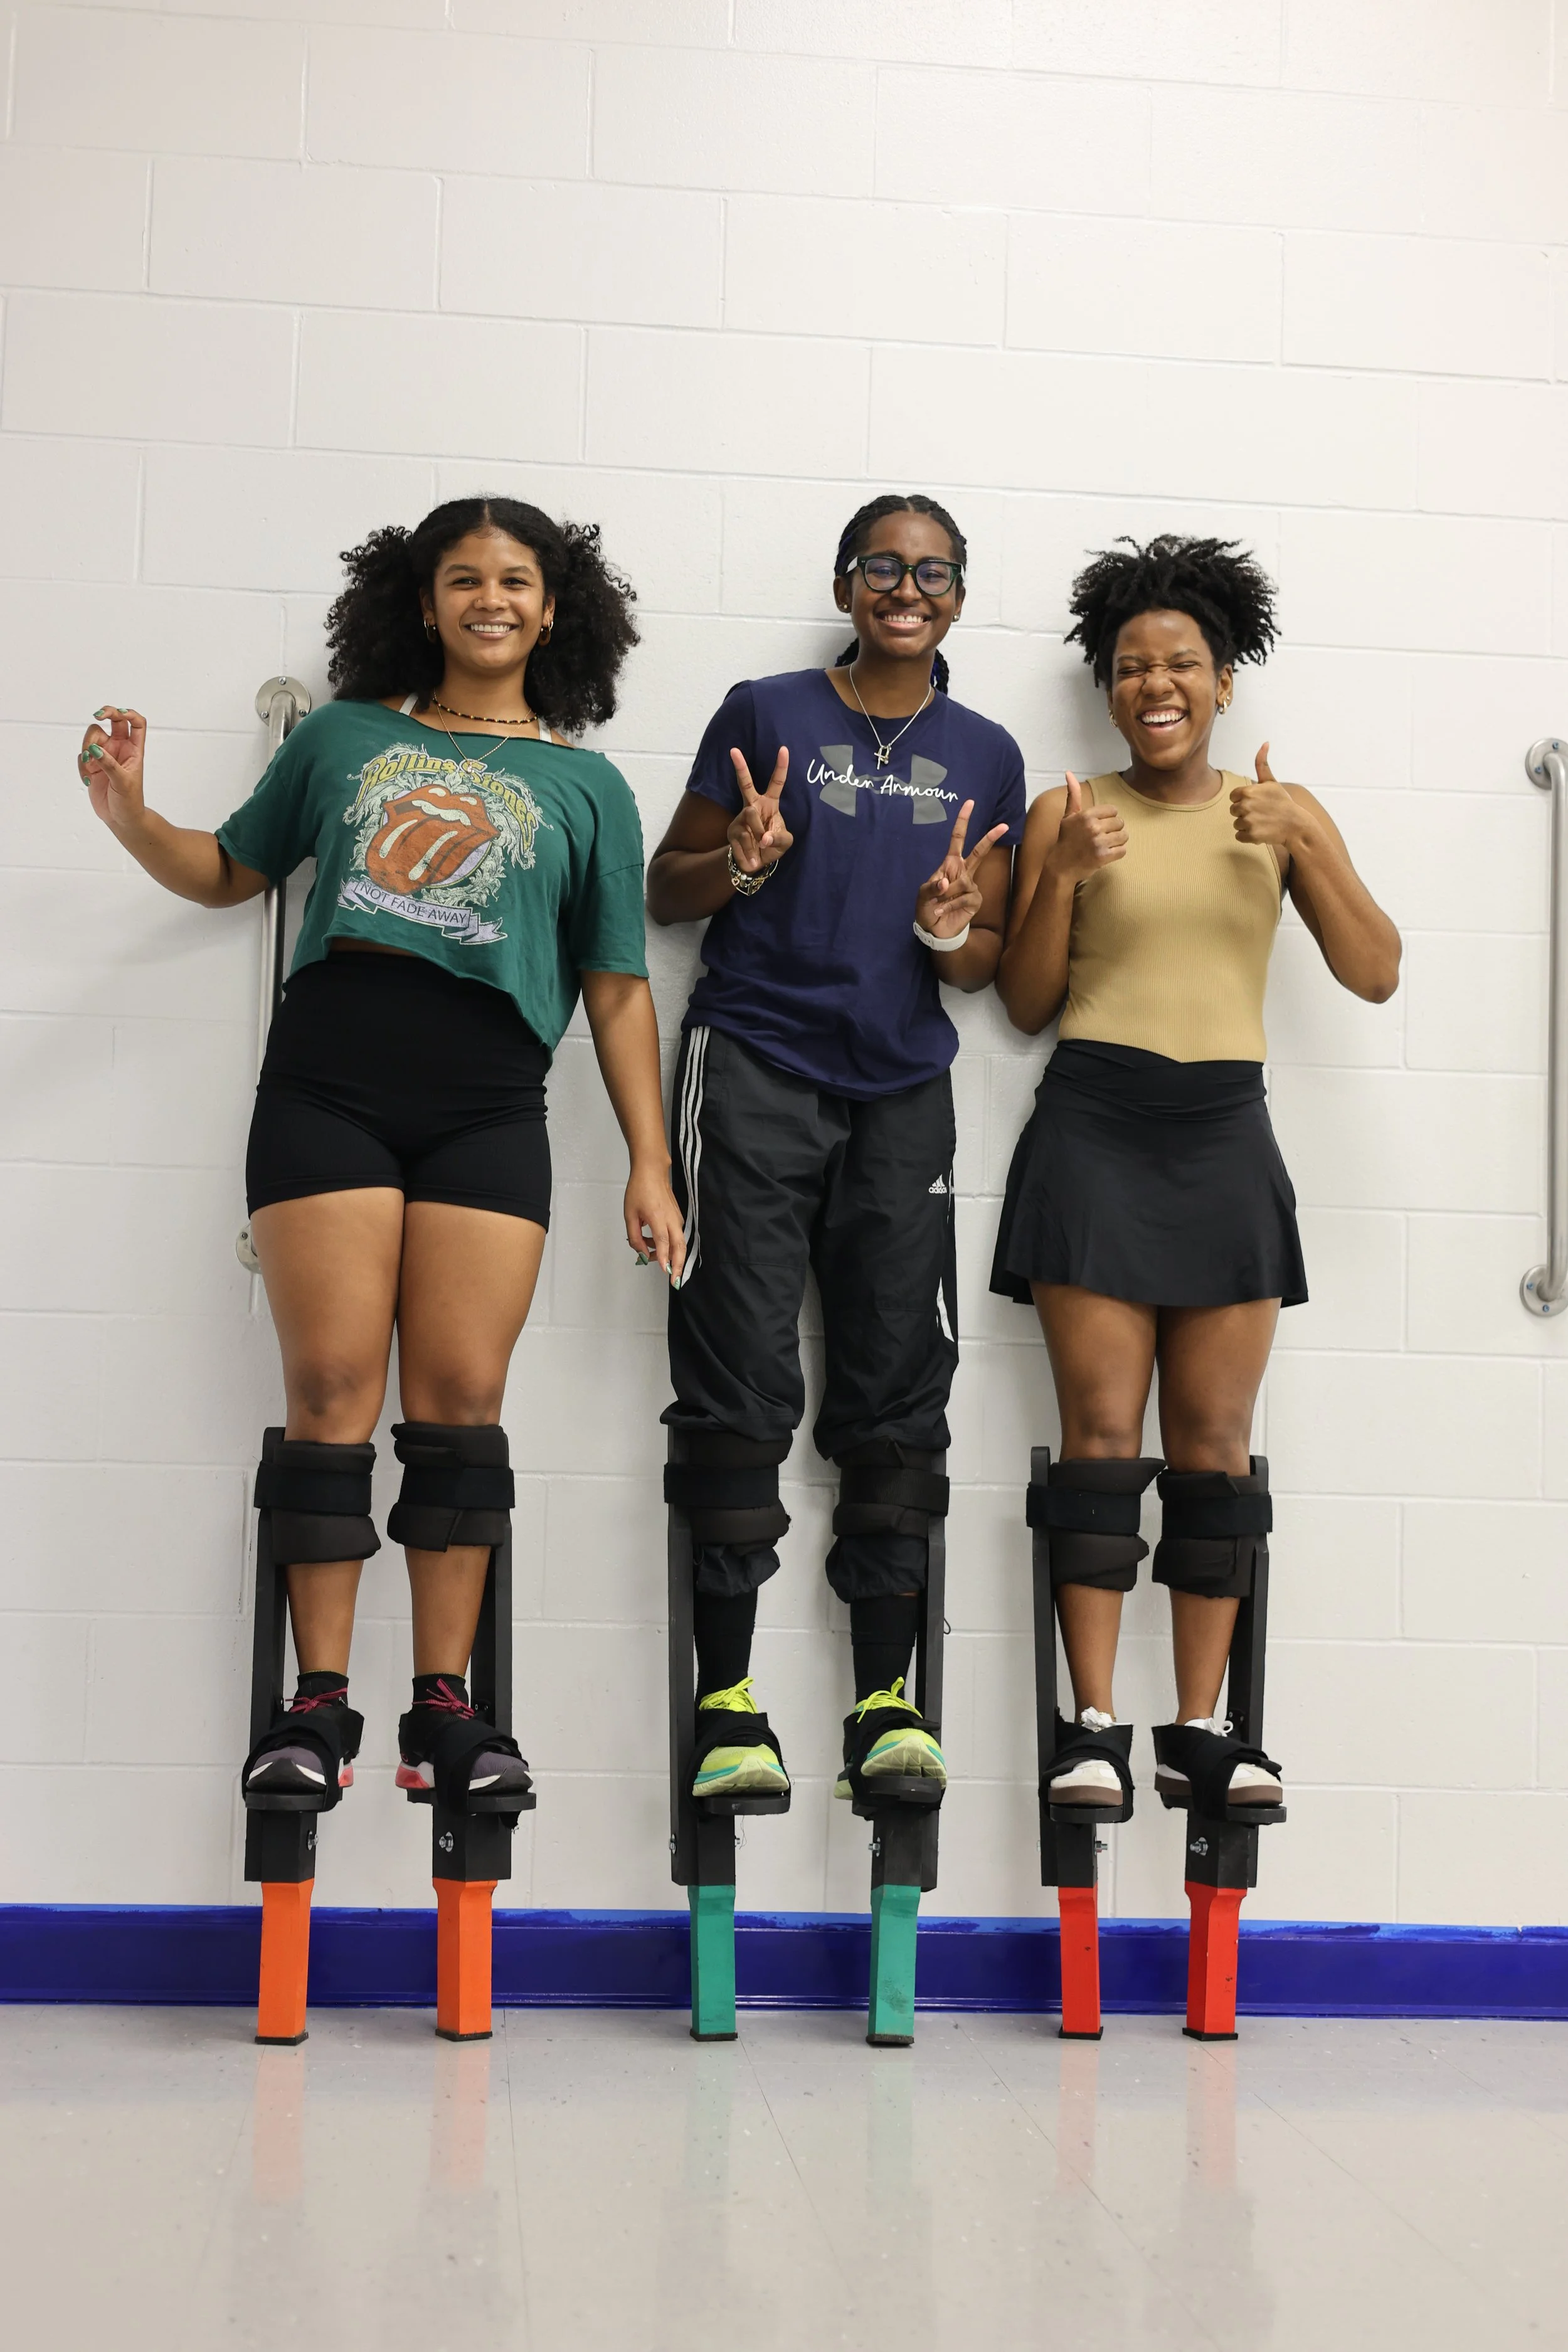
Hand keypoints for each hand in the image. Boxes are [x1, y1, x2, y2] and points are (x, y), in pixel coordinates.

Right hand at [77, 705, 146, 834]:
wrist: (120, 819)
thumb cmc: (130, 801)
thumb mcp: (123, 782)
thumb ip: (109, 764)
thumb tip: (94, 749)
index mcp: (134, 750)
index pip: (136, 723)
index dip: (129, 713)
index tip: (118, 714)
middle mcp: (120, 748)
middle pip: (112, 721)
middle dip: (104, 714)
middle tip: (96, 716)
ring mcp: (105, 755)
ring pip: (92, 737)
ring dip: (87, 748)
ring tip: (89, 767)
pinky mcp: (92, 764)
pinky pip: (82, 755)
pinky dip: (81, 765)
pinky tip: (87, 779)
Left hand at [625, 1162, 686, 1283]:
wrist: (652, 1172)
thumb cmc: (639, 1191)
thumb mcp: (629, 1215)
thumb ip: (634, 1237)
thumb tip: (642, 1253)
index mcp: (658, 1217)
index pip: (664, 1242)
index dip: (664, 1258)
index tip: (666, 1272)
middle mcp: (672, 1219)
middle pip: (679, 1246)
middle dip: (679, 1265)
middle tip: (675, 1282)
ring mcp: (677, 1218)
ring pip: (679, 1243)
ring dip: (668, 1255)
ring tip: (648, 1254)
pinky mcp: (678, 1218)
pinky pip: (676, 1236)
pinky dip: (668, 1245)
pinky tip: (653, 1244)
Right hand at [726, 746, 792, 875]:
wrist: (755, 863)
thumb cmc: (772, 845)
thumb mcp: (784, 843)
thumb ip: (779, 838)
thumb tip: (764, 838)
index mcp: (770, 804)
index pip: (776, 782)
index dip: (781, 767)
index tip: (783, 749)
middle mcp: (753, 806)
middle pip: (746, 784)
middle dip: (740, 767)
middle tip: (733, 750)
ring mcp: (740, 817)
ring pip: (750, 816)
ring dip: (758, 835)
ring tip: (760, 848)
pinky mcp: (731, 830)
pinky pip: (742, 836)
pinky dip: (751, 850)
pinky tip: (752, 856)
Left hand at [914, 799, 1007, 938]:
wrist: (934, 929)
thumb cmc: (928, 908)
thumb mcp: (922, 896)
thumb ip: (932, 887)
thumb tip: (946, 882)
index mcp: (950, 864)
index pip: (957, 839)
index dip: (963, 821)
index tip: (969, 803)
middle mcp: (963, 872)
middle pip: (979, 852)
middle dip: (990, 838)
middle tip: (1003, 825)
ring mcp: (971, 886)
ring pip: (964, 883)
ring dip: (947, 895)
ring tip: (938, 905)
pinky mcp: (976, 900)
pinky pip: (965, 898)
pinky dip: (951, 906)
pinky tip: (944, 911)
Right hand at [1046, 771, 1125, 882]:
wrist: (1061, 866)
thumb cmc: (1065, 840)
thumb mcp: (1068, 816)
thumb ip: (1073, 795)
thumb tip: (1069, 772)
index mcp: (1086, 815)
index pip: (1113, 811)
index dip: (1109, 819)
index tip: (1100, 826)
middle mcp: (1093, 827)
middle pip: (1120, 823)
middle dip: (1114, 830)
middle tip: (1103, 837)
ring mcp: (1099, 842)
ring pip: (1124, 836)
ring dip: (1117, 841)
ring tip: (1106, 845)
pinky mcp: (1104, 857)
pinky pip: (1123, 850)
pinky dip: (1117, 853)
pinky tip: (1107, 854)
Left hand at [1231, 744, 1310, 851]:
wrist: (1295, 824)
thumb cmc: (1282, 802)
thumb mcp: (1271, 782)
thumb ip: (1262, 764)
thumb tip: (1264, 743)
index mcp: (1247, 791)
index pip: (1233, 797)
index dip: (1243, 800)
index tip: (1256, 802)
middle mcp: (1246, 806)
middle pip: (1233, 810)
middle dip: (1245, 812)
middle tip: (1261, 812)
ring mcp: (1248, 821)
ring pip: (1236, 823)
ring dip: (1247, 825)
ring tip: (1262, 822)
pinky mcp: (1251, 835)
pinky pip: (1239, 836)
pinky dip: (1248, 836)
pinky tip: (1261, 831)